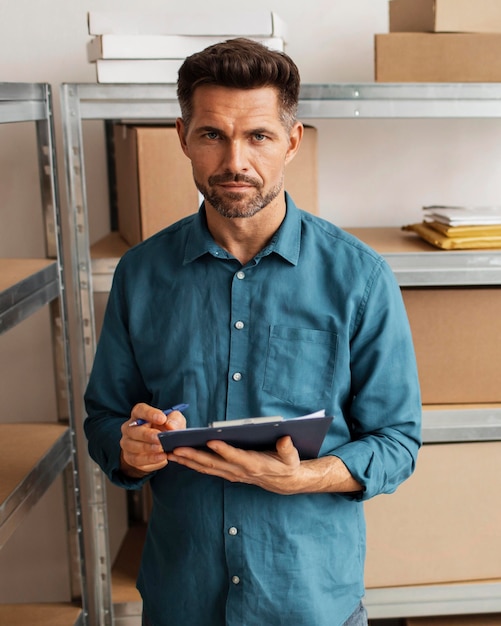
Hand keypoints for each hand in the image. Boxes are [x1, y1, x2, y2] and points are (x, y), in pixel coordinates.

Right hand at [120, 402, 186, 476]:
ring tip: (161, 449)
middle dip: (147, 434)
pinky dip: (150, 459)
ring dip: (147, 448)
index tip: (162, 418)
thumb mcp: (174, 421)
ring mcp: (127, 443)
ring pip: (132, 446)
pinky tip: (162, 458)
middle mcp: (129, 428)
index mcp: (139, 415)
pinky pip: (136, 460)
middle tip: (159, 438)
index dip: (149, 413)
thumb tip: (171, 426)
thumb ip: (174, 420)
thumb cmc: (166, 429)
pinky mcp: (130, 457)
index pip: (139, 410)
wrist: (162, 447)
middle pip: (133, 430)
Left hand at [166, 436, 303, 494]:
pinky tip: (179, 457)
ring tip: (169, 452)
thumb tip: (285, 439)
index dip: (223, 450)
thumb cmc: (287, 465)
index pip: (236, 456)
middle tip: (176, 449)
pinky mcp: (227, 473)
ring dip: (187, 461)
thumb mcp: (292, 456)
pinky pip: (206, 469)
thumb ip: (287, 448)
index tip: (210, 440)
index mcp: (254, 464)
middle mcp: (239, 471)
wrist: (284, 482)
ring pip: (206, 467)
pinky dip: (191, 463)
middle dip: (193, 456)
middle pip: (213, 463)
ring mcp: (231, 473)